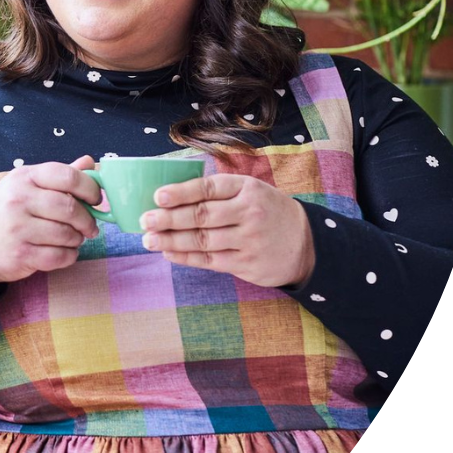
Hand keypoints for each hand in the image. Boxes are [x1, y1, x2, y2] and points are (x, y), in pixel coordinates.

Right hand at [0, 155, 101, 292]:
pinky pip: (59, 256)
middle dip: (87, 219)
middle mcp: (18, 200)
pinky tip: (63, 252)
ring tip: (73, 238)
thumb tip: (90, 163)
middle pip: (70, 208)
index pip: (67, 176)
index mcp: (24, 177)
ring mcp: (18, 228)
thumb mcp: (26, 185)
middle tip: (90, 227)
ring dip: (77, 239)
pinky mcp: (20, 254)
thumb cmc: (6, 210)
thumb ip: (59, 176)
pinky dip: (69, 256)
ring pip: (67, 234)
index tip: (96, 199)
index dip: (90, 188)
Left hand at [138, 173, 315, 288]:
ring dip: (171, 241)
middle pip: (202, 216)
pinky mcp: (247, 264)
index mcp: (247, 188)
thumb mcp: (251, 192)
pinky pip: (209, 261)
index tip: (158, 197)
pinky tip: (168, 253)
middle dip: (169, 219)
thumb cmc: (267, 212)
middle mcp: (250, 212)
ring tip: (149, 239)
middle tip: (146, 220)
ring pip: (202, 241)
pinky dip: (185, 257)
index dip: (181, 192)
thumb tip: (170, 196)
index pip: (210, 188)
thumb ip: (218, 192)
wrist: (306, 243)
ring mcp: (250, 240)